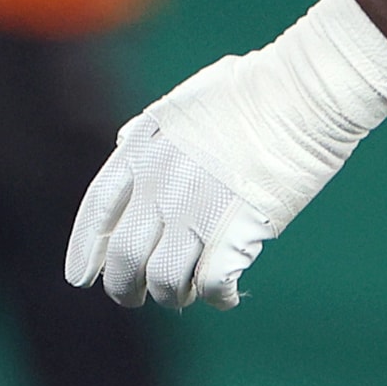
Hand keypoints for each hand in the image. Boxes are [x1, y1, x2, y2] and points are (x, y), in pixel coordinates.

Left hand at [64, 0, 386, 311]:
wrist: (305, 90)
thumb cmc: (252, 88)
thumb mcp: (179, 103)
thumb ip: (148, 131)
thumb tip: (123, 145)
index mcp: (142, 152)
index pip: (97, 213)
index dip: (85, 251)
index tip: (81, 277)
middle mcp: (160, 185)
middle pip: (123, 257)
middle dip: (122, 287)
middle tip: (132, 297)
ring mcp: (197, 210)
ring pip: (163, 279)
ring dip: (169, 295)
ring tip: (179, 296)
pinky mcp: (238, 230)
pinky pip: (212, 283)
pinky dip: (215, 297)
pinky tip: (223, 297)